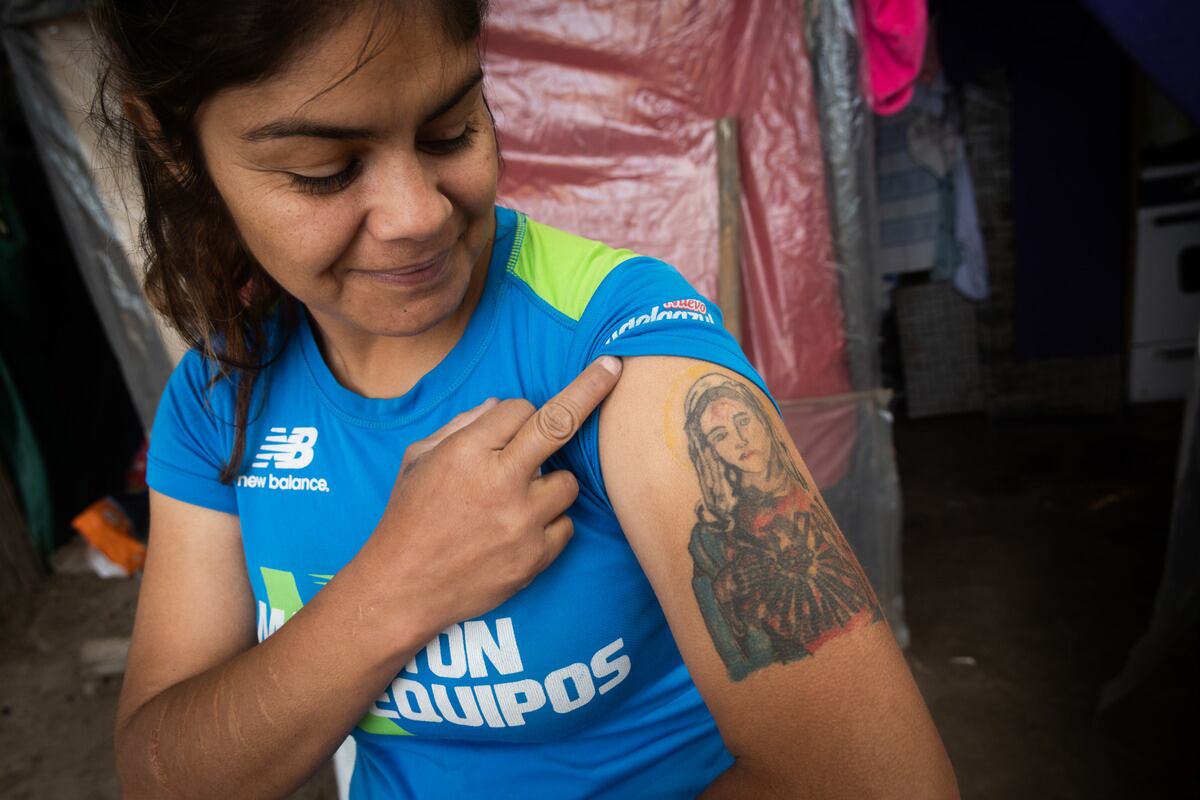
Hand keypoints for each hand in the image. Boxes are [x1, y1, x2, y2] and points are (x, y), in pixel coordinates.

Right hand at [361, 356, 622, 641]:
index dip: (519, 414)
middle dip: (591, 389)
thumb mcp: (418, 458)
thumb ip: (461, 426)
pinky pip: (565, 525)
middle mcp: (500, 481)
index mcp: (467, 451)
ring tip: (516, 501)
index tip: (521, 418)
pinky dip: (548, 524)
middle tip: (614, 368)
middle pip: (560, 423)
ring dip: (550, 485)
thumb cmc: (408, 518)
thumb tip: (501, 405)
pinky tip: (517, 532)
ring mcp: (522, 521)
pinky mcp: (535, 557)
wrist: (403, 588)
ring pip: (567, 483)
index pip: (520, 408)